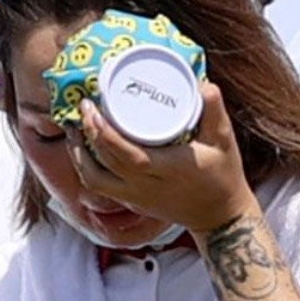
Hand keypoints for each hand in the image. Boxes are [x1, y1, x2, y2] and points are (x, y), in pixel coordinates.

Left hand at [70, 83, 258, 232]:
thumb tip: (203, 83)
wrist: (218, 217)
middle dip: (87, 134)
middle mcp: (146, 187)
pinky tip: (83, 147)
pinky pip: (99, 186)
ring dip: (78, 155)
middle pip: (104, 164)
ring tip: (75, 128)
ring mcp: (135, 197)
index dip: (104, 133)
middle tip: (83, 105)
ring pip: (94, 180)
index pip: (127, 155)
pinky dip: (85, 167)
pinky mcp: (131, 202)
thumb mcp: (224, 141)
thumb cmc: (222, 175)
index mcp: (168, 170)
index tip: (93, 107)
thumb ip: (214, 112)